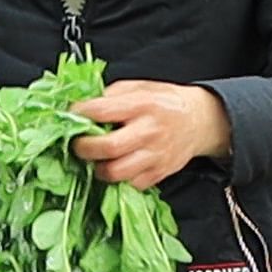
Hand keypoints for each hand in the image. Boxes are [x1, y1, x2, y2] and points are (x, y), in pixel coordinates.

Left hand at [71, 80, 230, 190]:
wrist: (198, 121)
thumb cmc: (164, 102)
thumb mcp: (139, 87)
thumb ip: (111, 96)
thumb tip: (82, 107)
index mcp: (142, 104)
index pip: (102, 111)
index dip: (80, 114)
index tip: (72, 116)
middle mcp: (149, 131)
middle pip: (108, 147)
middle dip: (84, 148)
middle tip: (78, 145)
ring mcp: (155, 155)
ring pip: (116, 172)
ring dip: (99, 169)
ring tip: (96, 160)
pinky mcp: (158, 173)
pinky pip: (129, 184)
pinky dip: (117, 179)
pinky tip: (115, 167)